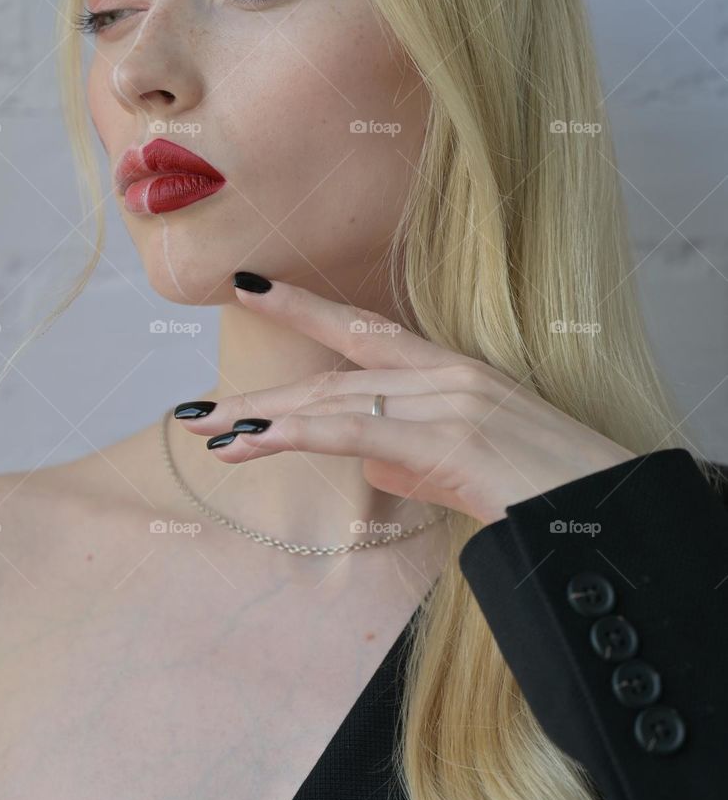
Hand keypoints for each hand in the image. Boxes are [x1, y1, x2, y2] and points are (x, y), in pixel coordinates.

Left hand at [179, 278, 636, 525]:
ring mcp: (446, 402)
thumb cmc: (545, 492)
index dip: (303, 307)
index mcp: (452, 370)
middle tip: (193, 408)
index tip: (248, 288)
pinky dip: (298, 434)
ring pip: (335, 403)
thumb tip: (366, 464)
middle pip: (332, 376)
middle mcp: (445, 374)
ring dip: (263, 419)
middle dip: (261, 393)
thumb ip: (411, 459)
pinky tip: (252, 438)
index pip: (364, 329)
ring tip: (206, 431)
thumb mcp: (467, 467)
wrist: (606, 511)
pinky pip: (355, 432)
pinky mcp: (445, 441)